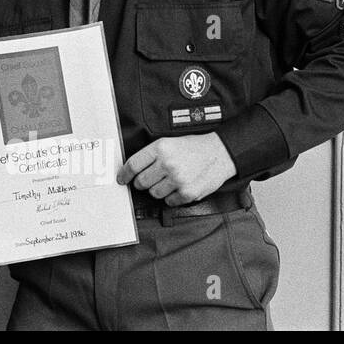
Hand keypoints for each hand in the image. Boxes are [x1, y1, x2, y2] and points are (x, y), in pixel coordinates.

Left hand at [116, 133, 236, 205]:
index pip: (133, 165)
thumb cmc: (194, 147)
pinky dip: (171, 197)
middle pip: (141, 182)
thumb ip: (151, 155)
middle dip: (142, 183)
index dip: (124, 174)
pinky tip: (178, 187)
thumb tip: (131, 169)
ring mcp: (178, 179)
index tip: (121, 179)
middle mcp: (168, 164)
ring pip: (154, 193)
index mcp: (160, 148)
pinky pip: (169, 201)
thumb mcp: (169, 142)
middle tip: (149, 179)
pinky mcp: (188, 193)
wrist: (221, 153)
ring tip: (169, 181)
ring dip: (158, 190)